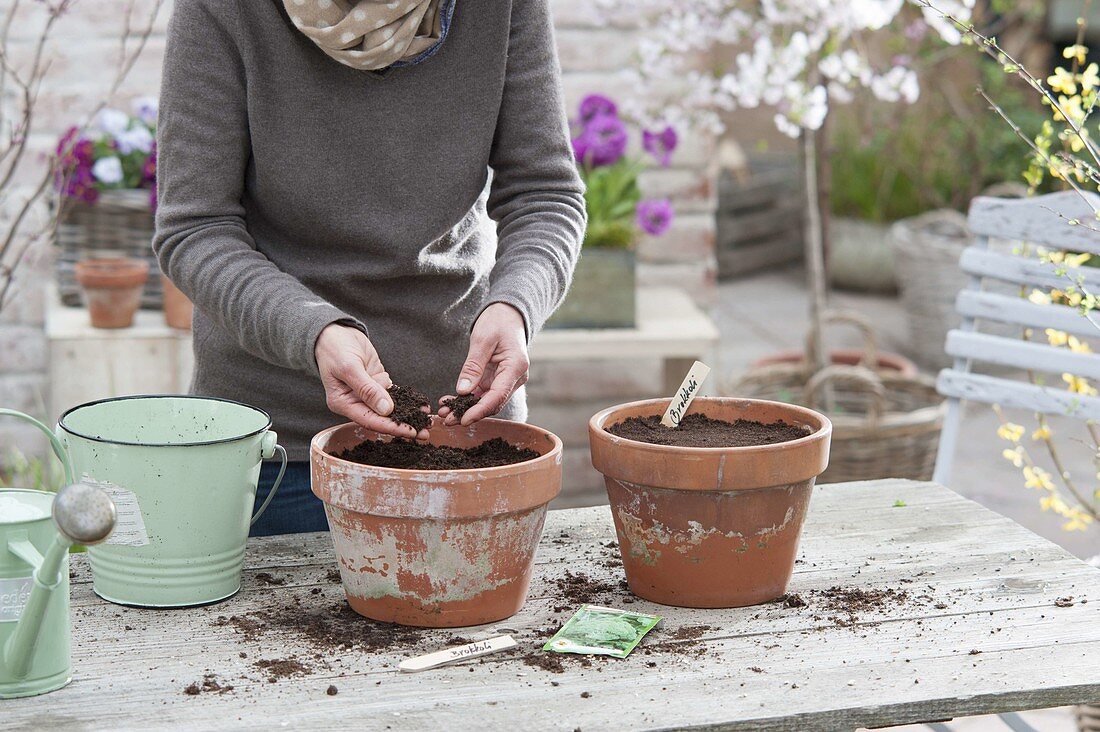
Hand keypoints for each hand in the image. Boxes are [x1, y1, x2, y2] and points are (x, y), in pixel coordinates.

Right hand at [315, 324, 428, 439]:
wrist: (334, 332)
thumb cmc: (335, 349)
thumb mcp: (349, 367)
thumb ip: (367, 389)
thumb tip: (386, 410)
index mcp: (343, 403)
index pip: (370, 420)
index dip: (392, 427)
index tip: (411, 431)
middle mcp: (355, 402)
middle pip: (382, 419)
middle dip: (404, 425)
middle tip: (425, 432)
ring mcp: (367, 393)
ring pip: (390, 408)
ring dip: (408, 413)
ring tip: (428, 420)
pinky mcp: (377, 383)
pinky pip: (393, 394)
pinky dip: (407, 399)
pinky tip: (420, 405)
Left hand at [438, 303, 528, 425]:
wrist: (508, 314)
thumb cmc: (498, 322)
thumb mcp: (482, 340)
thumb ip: (473, 366)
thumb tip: (463, 391)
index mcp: (516, 367)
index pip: (497, 396)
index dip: (480, 411)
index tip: (463, 420)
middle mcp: (514, 378)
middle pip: (492, 403)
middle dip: (469, 414)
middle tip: (447, 420)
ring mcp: (506, 380)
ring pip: (486, 401)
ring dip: (466, 409)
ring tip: (445, 413)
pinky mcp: (498, 379)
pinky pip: (483, 394)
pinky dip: (468, 400)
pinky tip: (450, 402)